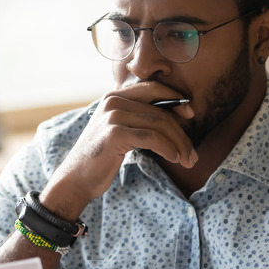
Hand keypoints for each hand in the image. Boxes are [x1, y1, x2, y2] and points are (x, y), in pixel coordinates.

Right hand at [40, 82, 197, 219]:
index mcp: (114, 96)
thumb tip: (174, 118)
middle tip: (192, 153)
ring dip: (178, 144)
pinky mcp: (116, 133)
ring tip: (187, 160)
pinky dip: (168, 148)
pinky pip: (152, 138)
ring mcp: (113, 116)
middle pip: (160, 111)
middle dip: (181, 133)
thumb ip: (137, 119)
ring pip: (159, 124)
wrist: (75, 179)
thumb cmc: (100, 159)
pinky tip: (174, 158)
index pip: (153, 89)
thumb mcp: (118, 131)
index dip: (176, 100)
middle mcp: (112, 101)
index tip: (191, 115)